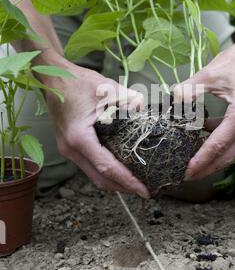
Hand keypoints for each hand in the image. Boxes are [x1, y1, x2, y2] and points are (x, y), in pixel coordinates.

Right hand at [43, 58, 148, 198]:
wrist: (53, 79)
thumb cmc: (77, 82)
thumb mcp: (107, 89)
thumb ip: (130, 100)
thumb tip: (147, 110)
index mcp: (79, 138)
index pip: (107, 167)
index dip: (127, 181)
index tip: (144, 190)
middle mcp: (70, 149)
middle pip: (100, 179)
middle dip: (123, 188)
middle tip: (145, 191)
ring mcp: (68, 150)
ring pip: (94, 175)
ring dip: (114, 182)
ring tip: (136, 183)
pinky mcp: (70, 147)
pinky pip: (90, 166)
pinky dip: (106, 172)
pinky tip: (121, 169)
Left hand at [174, 38, 234, 179]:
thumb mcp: (208, 75)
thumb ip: (188, 91)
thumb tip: (170, 103)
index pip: (218, 145)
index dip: (201, 160)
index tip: (185, 172)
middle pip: (228, 155)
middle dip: (207, 168)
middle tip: (186, 177)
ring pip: (233, 150)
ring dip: (213, 157)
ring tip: (192, 163)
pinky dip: (220, 143)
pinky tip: (201, 140)